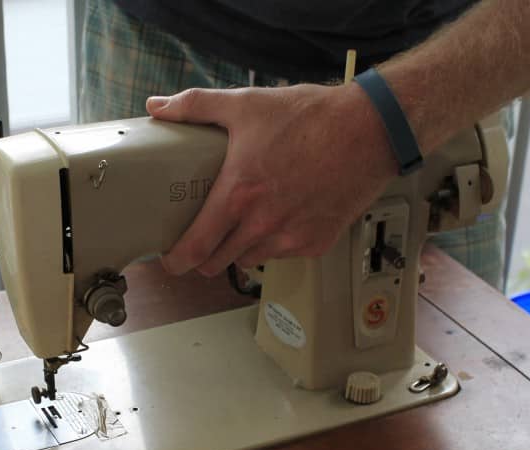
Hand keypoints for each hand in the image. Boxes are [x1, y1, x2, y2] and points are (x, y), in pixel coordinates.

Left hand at [147, 84, 396, 275]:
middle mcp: (263, 224)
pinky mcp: (315, 243)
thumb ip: (196, 106)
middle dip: (203, 258)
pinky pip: (282, 255)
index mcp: (238, 195)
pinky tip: (278, 218)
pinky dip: (274, 244)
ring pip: (249, 261)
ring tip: (240, 226)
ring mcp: (291, 238)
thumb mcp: (246, 105)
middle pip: (218, 263)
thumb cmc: (312, 118)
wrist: (370, 130)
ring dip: (239, 250)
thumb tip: (158, 107)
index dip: (176, 261)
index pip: (195, 249)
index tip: (170, 260)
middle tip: (200, 242)